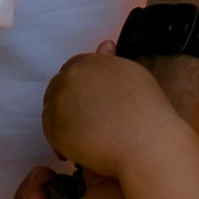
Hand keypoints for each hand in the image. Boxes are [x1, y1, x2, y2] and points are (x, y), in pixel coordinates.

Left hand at [44, 43, 182, 185]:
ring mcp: (61, 101)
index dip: (80, 88)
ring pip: (52, 111)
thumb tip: (105, 45)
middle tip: (87, 125)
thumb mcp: (132, 75)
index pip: (73, 68)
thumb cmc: (147, 112)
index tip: (88, 103)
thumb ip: (111, 61)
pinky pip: (51, 134)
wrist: (146, 143)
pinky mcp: (55, 128)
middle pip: (59, 88)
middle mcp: (72, 77)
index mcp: (91, 61)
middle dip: (69, 105)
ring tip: (86, 141)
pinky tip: (80, 153)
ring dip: (65, 123)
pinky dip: (62, 143)